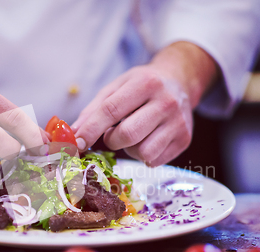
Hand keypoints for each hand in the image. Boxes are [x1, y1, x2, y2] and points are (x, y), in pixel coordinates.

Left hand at [72, 42, 217, 166]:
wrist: (180, 82)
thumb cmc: (142, 86)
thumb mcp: (117, 87)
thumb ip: (94, 110)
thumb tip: (74, 135)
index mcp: (145, 83)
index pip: (111, 110)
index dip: (91, 129)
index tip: (78, 143)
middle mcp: (166, 102)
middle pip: (127, 134)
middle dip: (112, 140)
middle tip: (113, 134)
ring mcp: (178, 123)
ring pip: (142, 152)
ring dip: (129, 149)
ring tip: (134, 135)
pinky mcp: (184, 140)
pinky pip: (154, 161)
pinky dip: (144, 155)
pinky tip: (147, 140)